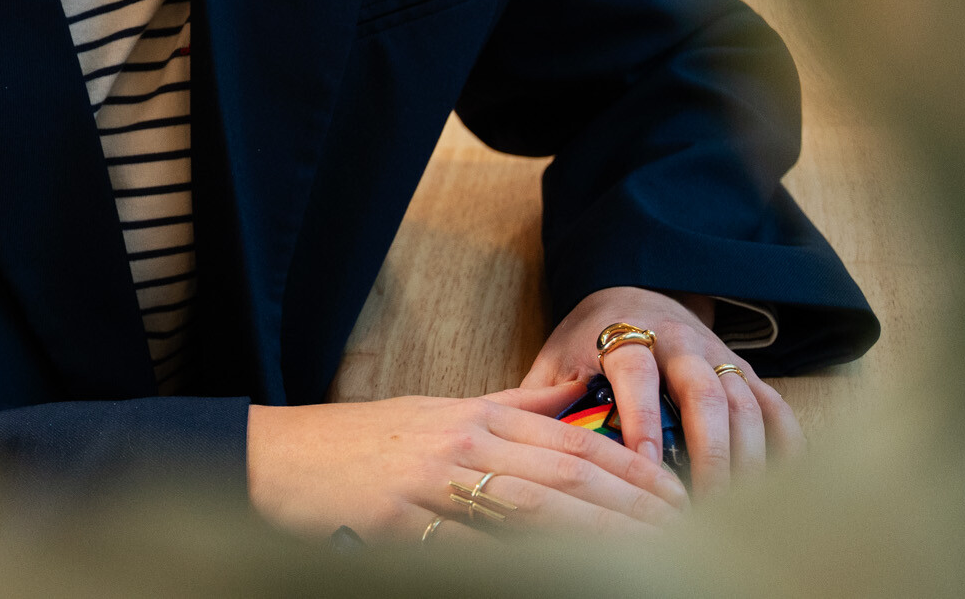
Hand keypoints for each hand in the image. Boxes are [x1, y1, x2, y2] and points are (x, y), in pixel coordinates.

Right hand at [247, 386, 685, 542]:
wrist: (278, 459)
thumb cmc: (358, 443)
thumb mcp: (439, 411)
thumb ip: (511, 407)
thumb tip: (575, 394)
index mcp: (476, 415)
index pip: (576, 442)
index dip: (634, 470)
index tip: (678, 496)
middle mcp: (464, 441)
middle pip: (570, 474)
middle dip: (635, 505)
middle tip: (686, 531)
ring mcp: (434, 481)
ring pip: (539, 506)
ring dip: (601, 532)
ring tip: (649, 555)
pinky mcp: (404, 520)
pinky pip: (478, 545)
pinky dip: (527, 558)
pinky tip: (565, 570)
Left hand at [527, 287, 804, 493]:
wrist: (631, 294)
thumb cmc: (586, 342)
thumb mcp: (556, 360)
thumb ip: (543, 399)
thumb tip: (533, 447)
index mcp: (623, 334)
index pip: (635, 371)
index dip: (641, 416)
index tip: (644, 465)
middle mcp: (677, 341)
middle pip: (703, 391)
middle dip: (708, 450)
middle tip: (704, 503)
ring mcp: (716, 354)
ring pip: (743, 402)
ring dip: (746, 457)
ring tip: (735, 507)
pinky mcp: (744, 371)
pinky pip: (775, 406)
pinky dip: (784, 444)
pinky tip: (778, 484)